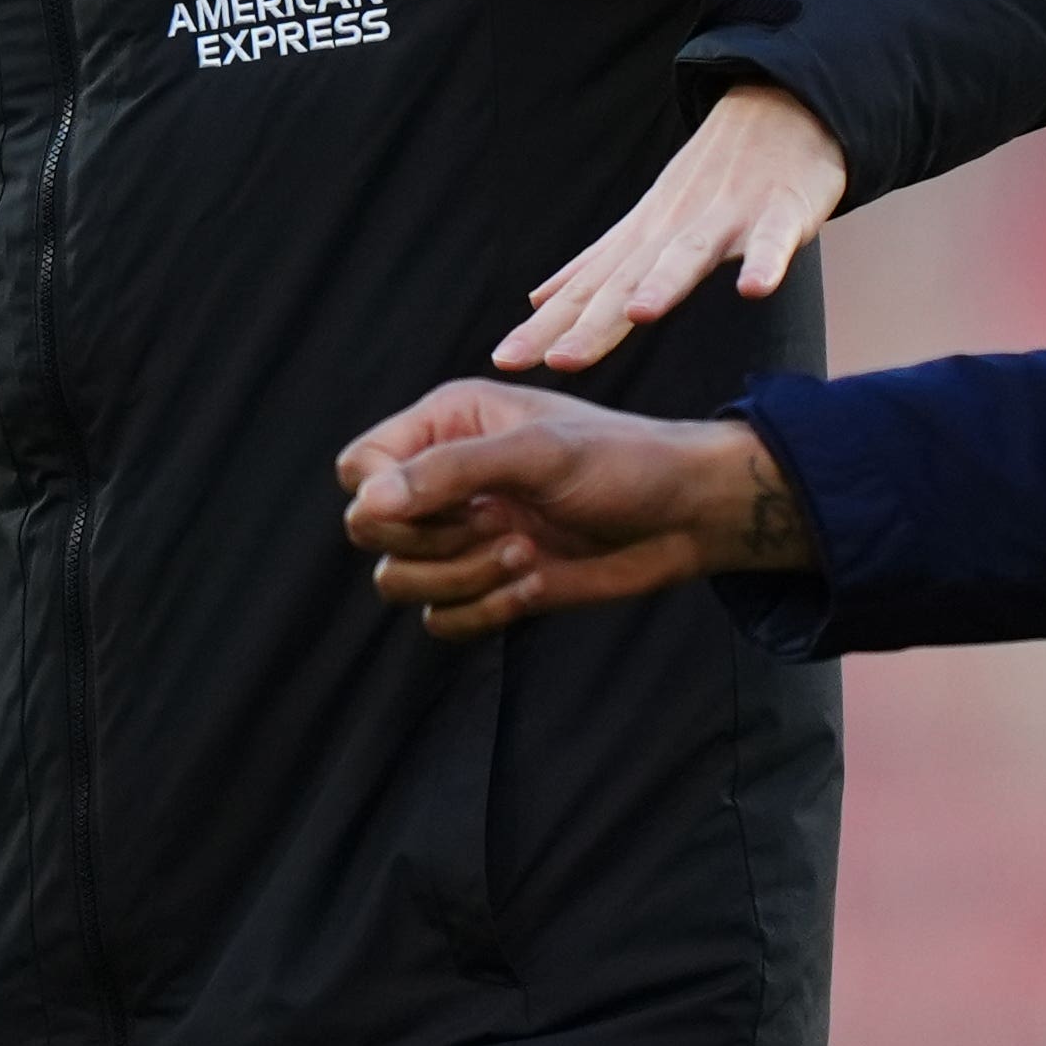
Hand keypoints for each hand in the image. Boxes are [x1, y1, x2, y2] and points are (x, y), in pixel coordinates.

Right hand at [338, 381, 813, 640]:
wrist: (686, 517)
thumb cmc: (623, 463)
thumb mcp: (538, 452)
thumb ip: (449, 472)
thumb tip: (367, 503)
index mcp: (445, 425)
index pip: (359, 468)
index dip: (385, 496)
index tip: (450, 501)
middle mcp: (444, 479)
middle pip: (369, 530)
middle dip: (432, 541)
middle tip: (500, 522)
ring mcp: (464, 536)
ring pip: (398, 580)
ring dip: (460, 579)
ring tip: (524, 553)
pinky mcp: (488, 585)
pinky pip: (440, 620)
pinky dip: (483, 613)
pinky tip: (535, 586)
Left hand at [494, 83, 846, 371]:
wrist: (779, 106)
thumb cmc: (711, 177)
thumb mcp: (645, 221)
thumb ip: (596, 266)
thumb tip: (538, 301)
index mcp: (640, 238)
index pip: (585, 290)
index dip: (546, 326)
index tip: (506, 359)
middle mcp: (673, 229)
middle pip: (626, 281)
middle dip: (592, 322)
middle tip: (557, 360)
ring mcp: (726, 218)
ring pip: (689, 256)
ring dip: (664, 283)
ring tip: (640, 313)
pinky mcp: (778, 211)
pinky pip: (771, 241)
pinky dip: (764, 263)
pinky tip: (754, 290)